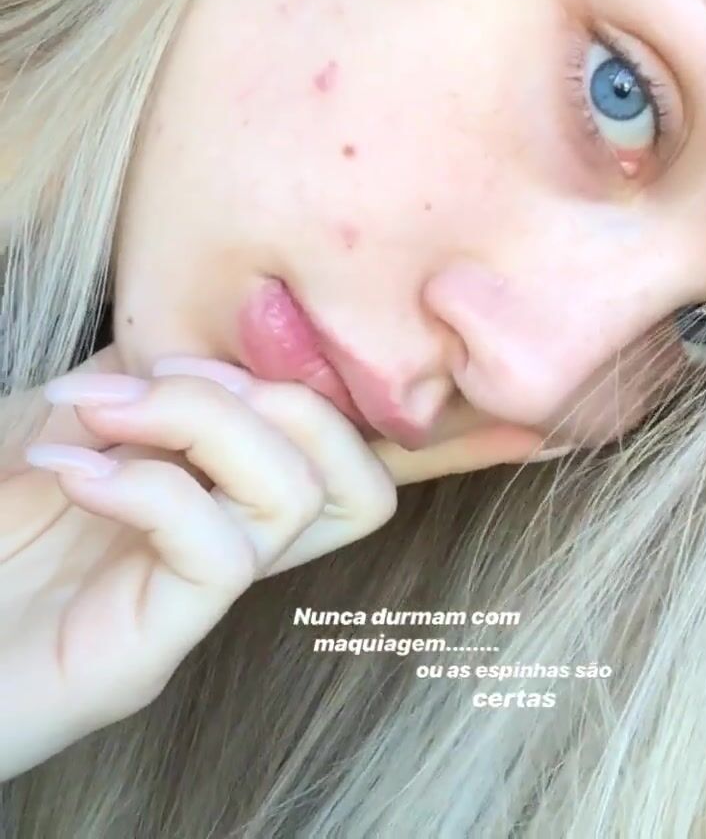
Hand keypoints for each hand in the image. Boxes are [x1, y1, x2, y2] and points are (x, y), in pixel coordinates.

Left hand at [0, 352, 395, 781]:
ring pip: (298, 496)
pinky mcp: (148, 650)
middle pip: (360, 479)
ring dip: (203, 418)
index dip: (292, 374)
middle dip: (278, 391)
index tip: (173, 349)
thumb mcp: (57, 418)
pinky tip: (70, 470)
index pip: (339, 448)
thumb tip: (189, 342)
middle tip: (160, 380)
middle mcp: (221, 550)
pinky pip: (219, 554)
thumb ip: (132, 381)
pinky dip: (149, 483)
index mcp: (212, 496)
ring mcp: (189, 603)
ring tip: (102, 411)